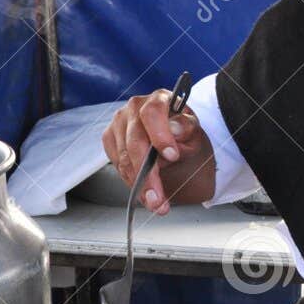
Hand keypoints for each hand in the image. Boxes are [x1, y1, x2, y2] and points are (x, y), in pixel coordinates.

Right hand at [100, 89, 212, 214]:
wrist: (171, 133)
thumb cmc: (182, 130)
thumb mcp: (193, 129)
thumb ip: (186, 128)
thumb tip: (175, 128)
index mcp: (158, 99)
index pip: (152, 113)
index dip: (160, 135)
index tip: (172, 156)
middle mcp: (134, 108)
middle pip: (135, 142)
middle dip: (147, 175)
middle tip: (158, 198)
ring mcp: (119, 123)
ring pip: (124, 158)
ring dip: (139, 186)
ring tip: (156, 203)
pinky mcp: (110, 138)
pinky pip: (117, 164)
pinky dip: (131, 182)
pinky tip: (144, 193)